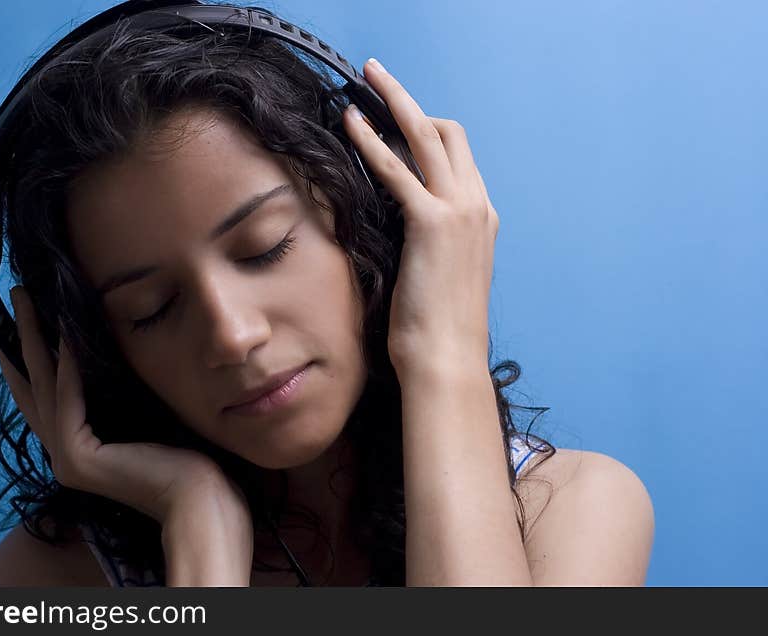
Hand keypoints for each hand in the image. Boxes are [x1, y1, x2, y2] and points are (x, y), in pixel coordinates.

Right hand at [0, 286, 252, 535]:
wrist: (202, 497)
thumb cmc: (185, 458)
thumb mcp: (143, 414)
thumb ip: (119, 390)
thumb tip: (112, 348)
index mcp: (77, 446)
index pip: (43, 393)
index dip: (29, 353)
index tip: (25, 314)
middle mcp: (62, 455)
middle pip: (31, 385)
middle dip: (20, 337)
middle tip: (16, 295)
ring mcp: (66, 460)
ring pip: (41, 387)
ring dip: (33, 339)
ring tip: (27, 300)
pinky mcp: (78, 460)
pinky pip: (68, 401)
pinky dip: (66, 366)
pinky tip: (65, 333)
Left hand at [343, 58, 498, 377]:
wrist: (448, 360)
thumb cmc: (439, 328)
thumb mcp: (440, 273)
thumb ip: (429, 240)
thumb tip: (397, 223)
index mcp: (482, 218)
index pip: (457, 156)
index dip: (425, 131)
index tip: (394, 118)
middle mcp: (477, 206)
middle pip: (449, 132)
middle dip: (412, 101)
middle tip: (379, 79)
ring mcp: (460, 211)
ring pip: (428, 135)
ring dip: (396, 100)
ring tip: (367, 78)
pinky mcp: (432, 224)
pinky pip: (397, 170)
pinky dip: (372, 141)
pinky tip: (351, 124)